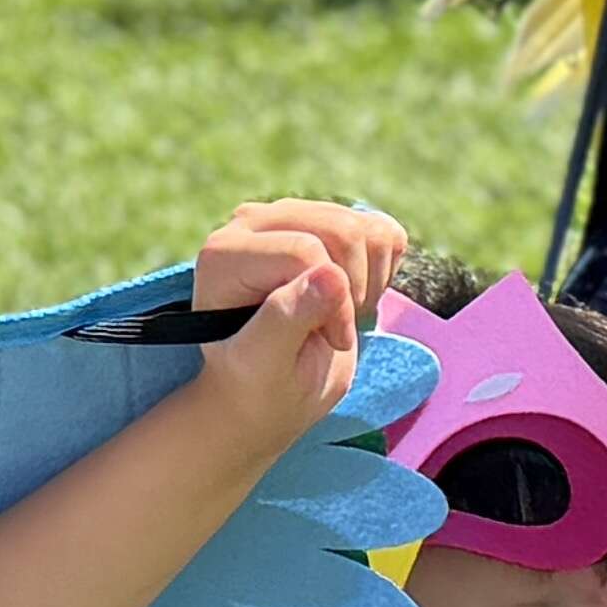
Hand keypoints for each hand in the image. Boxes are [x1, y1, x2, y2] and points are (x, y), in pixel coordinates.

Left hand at [183, 198, 405, 443]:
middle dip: (354, 289)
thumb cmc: (258, 384)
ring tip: (339, 316)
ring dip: (369, 284)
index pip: (306, 251)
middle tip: (334, 330)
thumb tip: (331, 274)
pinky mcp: (324, 221)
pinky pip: (381, 230)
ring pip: (365, 227)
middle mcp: (252, 223)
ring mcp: (290, 217)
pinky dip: (382, 270)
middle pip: (342, 230)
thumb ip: (287, 320)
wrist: (266, 389)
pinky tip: (352, 298)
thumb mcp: (264, 366)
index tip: (328, 342)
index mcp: (224, 254)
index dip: (333, 302)